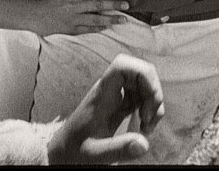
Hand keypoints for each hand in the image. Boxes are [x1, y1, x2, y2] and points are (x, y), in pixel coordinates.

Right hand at [32, 0, 129, 35]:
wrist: (41, 18)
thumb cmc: (54, 1)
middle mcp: (75, 6)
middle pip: (97, 4)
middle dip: (113, 4)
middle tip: (126, 4)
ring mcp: (75, 19)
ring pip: (96, 19)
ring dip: (111, 19)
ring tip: (124, 19)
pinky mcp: (74, 29)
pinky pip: (90, 29)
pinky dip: (100, 27)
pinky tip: (109, 26)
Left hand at [46, 54, 164, 163]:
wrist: (65, 149)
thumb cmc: (75, 149)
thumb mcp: (95, 153)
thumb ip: (118, 149)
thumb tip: (144, 144)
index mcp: (102, 94)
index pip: (123, 65)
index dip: (142, 75)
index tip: (148, 104)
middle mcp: (110, 90)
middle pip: (140, 71)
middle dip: (153, 92)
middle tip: (149, 119)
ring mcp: (117, 95)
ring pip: (144, 84)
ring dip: (153, 103)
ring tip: (148, 127)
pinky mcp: (121, 104)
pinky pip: (141, 97)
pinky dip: (149, 109)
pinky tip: (144, 127)